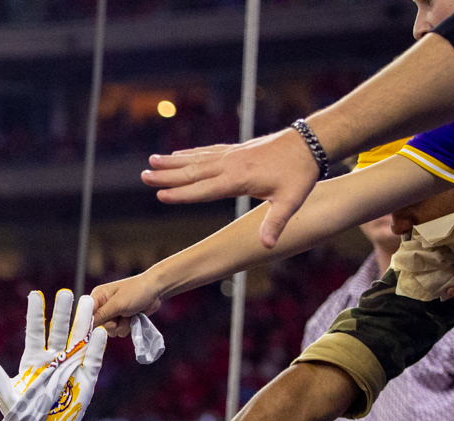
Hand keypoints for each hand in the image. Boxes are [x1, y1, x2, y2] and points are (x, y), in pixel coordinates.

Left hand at [0, 290, 108, 420]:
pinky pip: (92, 361)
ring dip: (82, 322)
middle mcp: (54, 360)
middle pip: (59, 331)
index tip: (36, 294)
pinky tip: (97, 332)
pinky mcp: (86, 381)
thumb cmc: (21, 418)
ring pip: (78, 340)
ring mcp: (71, 368)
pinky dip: (95, 347)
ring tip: (87, 301)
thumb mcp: (4, 392)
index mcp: (34, 360)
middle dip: (63, 312)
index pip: (35, 331)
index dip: (36, 314)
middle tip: (66, 292)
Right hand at [90, 272, 165, 332]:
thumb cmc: (136, 291)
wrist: (156, 291)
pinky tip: (133, 317)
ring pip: (110, 331)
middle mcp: (102, 307)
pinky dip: (128, 327)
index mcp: (97, 297)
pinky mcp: (122, 320)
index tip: (93, 331)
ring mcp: (113, 314)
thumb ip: (101, 315)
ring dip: (122, 326)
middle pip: (99, 326)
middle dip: (112, 324)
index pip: (86, 315)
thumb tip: (86, 327)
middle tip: (120, 315)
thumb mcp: (117, 304)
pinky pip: (119, 332)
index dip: (88, 324)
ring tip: (129, 314)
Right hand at [142, 130, 319, 247]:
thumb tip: (266, 245)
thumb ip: (275, 223)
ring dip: (172, 161)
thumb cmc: (300, 174)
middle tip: (143, 175)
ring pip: (196, 159)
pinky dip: (189, 154)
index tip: (160, 194)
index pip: (204, 189)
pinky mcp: (235, 150)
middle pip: (192, 171)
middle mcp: (230, 165)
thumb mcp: (291, 201)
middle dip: (167, 175)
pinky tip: (177, 153)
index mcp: (239, 179)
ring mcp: (231, 155)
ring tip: (151, 161)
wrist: (310, 143)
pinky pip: (206, 152)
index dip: (182, 193)